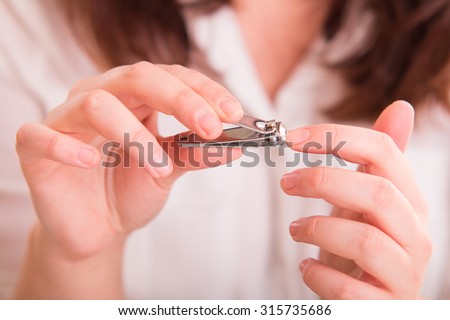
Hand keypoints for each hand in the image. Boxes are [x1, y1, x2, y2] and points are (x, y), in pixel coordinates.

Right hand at [15, 62, 242, 259]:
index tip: (232, 113)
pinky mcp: (35, 147)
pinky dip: (67, 147)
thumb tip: (237, 145)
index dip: (202, 91)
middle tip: (209, 127)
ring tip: (160, 168)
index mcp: (133, 97)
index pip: (169, 77)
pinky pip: (41, 136)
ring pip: (96, 103)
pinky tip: (91, 160)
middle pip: (137, 77)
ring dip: (135, 134)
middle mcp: (100, 97)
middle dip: (179, 99)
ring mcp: (66, 119)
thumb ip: (196, 154)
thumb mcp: (168, 170)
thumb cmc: (128, 192)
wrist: (96, 230)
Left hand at [281, 101, 431, 298]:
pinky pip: (348, 290)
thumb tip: (401, 108)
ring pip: (365, 240)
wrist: (372, 300)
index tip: (293, 138)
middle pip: (376, 192)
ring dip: (317, 229)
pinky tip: (307, 267)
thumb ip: (380, 160)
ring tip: (295, 229)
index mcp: (409, 201)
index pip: (384, 152)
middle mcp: (415, 235)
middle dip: (322, 181)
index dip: (335, 138)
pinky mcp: (385, 307)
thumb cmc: (364, 247)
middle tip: (286, 182)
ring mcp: (404, 274)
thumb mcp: (366, 199)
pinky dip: (318, 275)